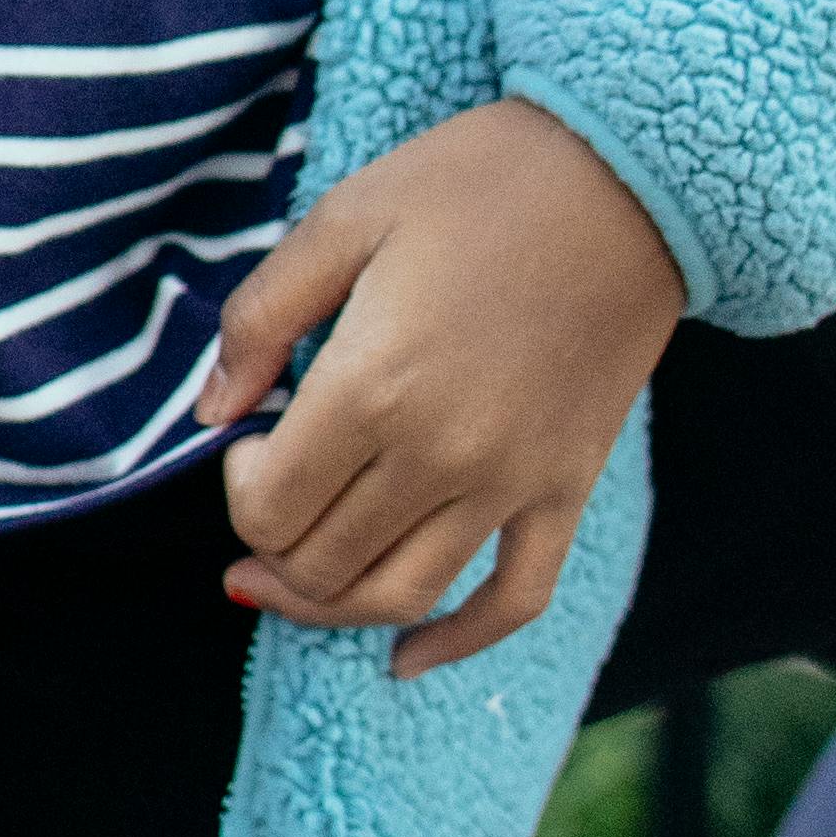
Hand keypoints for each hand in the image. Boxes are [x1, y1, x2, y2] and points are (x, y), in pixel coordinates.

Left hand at [200, 99, 683, 679]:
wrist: (624, 177)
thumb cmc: (472, 182)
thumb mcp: (344, 216)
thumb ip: (261, 317)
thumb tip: (211, 413)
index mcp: (373, 385)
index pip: (269, 509)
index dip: (238, 488)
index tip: (251, 436)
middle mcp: (439, 455)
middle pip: (324, 565)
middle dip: (271, 549)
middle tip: (264, 496)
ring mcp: (511, 483)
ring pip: (400, 597)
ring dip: (330, 606)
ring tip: (289, 584)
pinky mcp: (564, 488)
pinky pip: (513, 600)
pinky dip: (455, 642)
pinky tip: (405, 658)